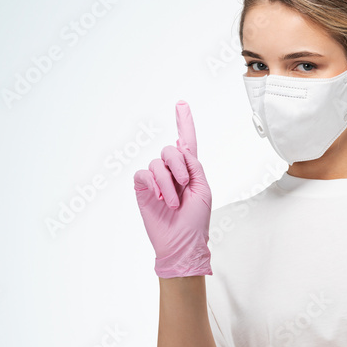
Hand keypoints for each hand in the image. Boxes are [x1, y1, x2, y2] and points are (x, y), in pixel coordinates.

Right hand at [133, 100, 212, 277]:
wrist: (182, 243)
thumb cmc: (195, 221)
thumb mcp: (203, 189)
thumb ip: (194, 166)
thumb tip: (182, 148)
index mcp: (190, 170)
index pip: (186, 142)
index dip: (184, 122)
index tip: (181, 104)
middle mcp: (172, 171)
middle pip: (170, 150)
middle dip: (179, 166)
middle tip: (184, 185)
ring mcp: (156, 180)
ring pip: (157, 162)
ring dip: (167, 182)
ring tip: (172, 201)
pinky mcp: (143, 188)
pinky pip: (143, 173)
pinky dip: (153, 183)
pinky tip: (159, 196)